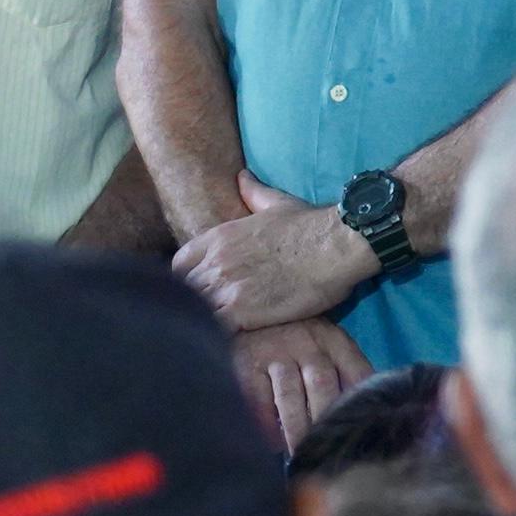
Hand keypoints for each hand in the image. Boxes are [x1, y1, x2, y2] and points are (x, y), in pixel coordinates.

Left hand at [172, 174, 373, 333]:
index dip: (187, 278)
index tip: (202, 288)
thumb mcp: (277, 203)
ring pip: (195, 311)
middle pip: (184, 290)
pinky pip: (214, 329)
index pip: (178, 264)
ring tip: (221, 331)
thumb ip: (253, 193)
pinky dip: (219, 336)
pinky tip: (232, 339)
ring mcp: (226, 286)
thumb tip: (242, 176)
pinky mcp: (241, 311)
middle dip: (195, 302)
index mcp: (219, 237)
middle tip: (214, 313)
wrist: (336, 245)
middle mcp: (215, 260)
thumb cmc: (311, 225)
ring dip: (206, 321)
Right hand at [232, 318, 370, 453]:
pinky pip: (259, 400)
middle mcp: (307, 343)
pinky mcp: (247, 363)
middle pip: (322, 386)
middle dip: (323, 421)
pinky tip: (272, 443)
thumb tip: (360, 414)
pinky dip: (266, 425)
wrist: (250, 317)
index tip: (358, 429)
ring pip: (290, 397)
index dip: (359, 401)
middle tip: (324, 450)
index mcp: (333, 340)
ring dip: (296, 430)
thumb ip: (345, 373)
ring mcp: (275, 351)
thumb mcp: (325, 346)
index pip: (356, 371)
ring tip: (300, 454)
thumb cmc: (296, 342)